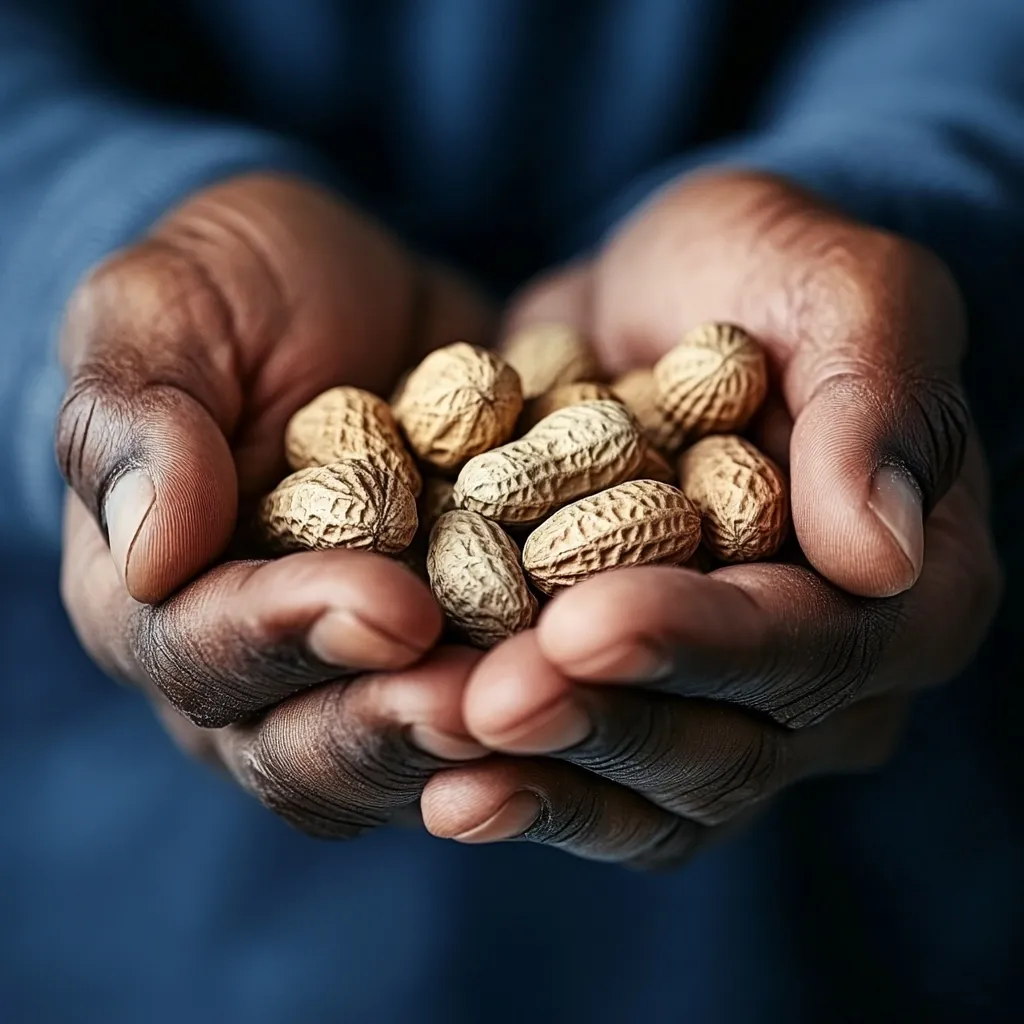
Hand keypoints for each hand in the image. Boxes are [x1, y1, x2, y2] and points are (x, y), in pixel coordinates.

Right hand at [58, 174, 491, 834]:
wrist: (355, 296)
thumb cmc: (239, 290)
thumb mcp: (164, 309)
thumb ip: (136, 420)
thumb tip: (150, 557)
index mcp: (148, 594)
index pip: (201, 648)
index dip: (289, 636)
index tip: (389, 605)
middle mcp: (246, 663)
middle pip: (298, 744)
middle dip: (388, 726)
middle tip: (478, 702)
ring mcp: (348, 675)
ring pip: (395, 759)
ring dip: (468, 747)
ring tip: (550, 705)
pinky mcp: (440, 659)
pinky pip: (483, 713)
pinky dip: (535, 709)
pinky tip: (602, 689)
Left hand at [419, 171, 1001, 866]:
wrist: (657, 307)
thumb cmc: (757, 278)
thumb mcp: (835, 288)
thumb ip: (876, 400)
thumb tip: (880, 556)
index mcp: (905, 591)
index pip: (810, 645)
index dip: (697, 643)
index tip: (584, 621)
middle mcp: (826, 683)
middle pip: (723, 748)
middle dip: (600, 719)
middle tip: (488, 701)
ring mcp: (728, 717)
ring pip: (647, 794)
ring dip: (541, 775)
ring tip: (437, 741)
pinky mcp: (637, 714)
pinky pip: (585, 784)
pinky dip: (515, 787)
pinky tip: (440, 788)